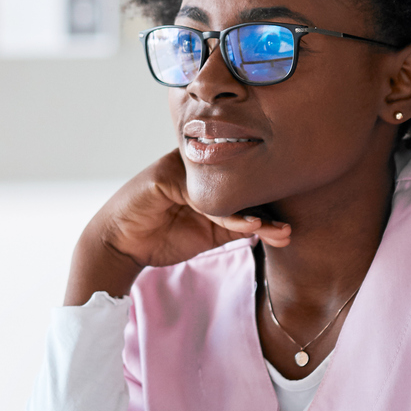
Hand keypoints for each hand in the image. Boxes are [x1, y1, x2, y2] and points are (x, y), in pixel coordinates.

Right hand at [65, 151, 290, 303]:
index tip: (289, 226)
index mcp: (210, 174)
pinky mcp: (167, 176)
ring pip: (227, 188)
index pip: (245, 180)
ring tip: (274, 232)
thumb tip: (280, 230)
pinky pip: (205, 197)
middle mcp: (199, 165)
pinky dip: (229, 215)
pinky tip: (249, 227)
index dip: (269, 200)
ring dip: (253, 214)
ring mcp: (183, 167)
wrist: (122, 246)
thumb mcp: (211, 233)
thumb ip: (240, 227)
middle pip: (240, 179)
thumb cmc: (164, 236)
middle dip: (267, 205)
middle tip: (287, 230)